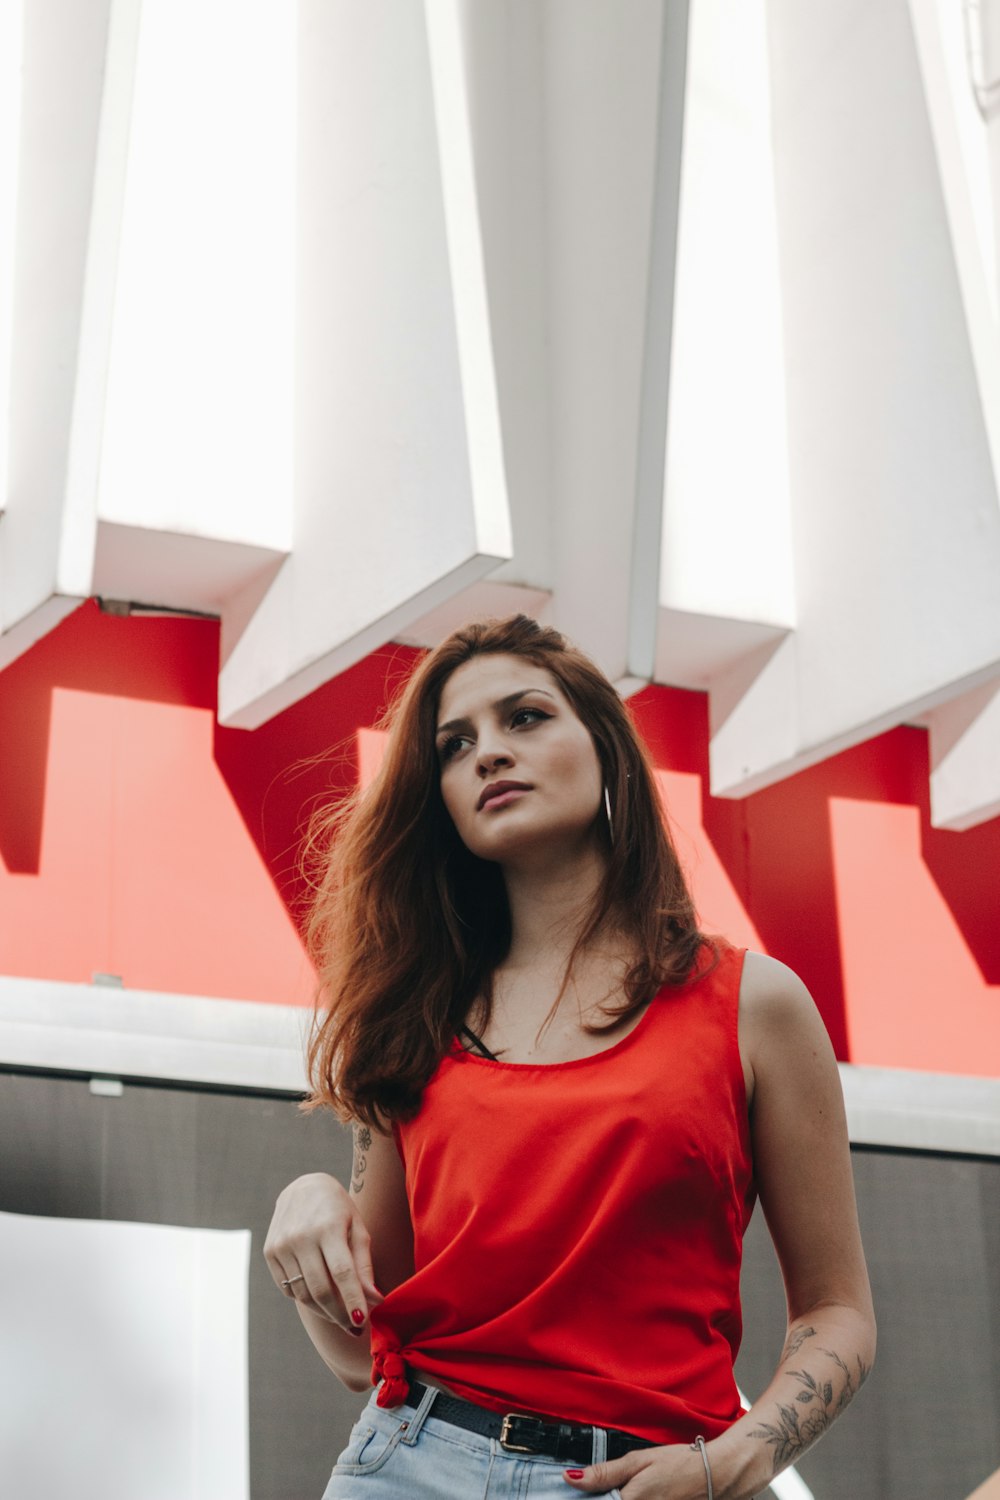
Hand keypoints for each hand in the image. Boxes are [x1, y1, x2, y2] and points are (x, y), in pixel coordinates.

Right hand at [263, 1172, 383, 1335]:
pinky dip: (306, 1299)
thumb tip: (376, 1300)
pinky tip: (320, 1298)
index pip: (342, 1273)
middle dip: (339, 1314)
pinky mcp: (270, 1252)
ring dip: (324, 1312)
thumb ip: (364, 1265)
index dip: (352, 1300)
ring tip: (342, 1317)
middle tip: (355, 1327)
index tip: (363, 1321)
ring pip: (303, 1294)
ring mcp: (281, 1245)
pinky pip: (288, 1289)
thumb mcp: (357, 1228)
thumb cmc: (338, 1210)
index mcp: (327, 1227)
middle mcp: (300, 1237)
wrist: (303, 1187)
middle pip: (320, 1290)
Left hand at [562, 1441, 713, 1497]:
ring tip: (627, 1490)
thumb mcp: (639, 1461)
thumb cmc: (679, 1465)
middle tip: (611, 1486)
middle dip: (600, 1498)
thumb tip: (569, 1479)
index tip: (577, 1493)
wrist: (716, 1477)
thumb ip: (604, 1474)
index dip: (585, 1498)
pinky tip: (636, 1494)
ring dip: (613, 1499)